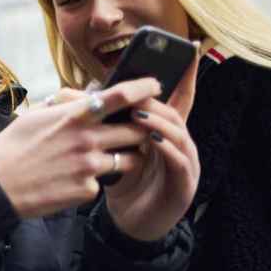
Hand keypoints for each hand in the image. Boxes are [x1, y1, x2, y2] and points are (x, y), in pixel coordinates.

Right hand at [0, 78, 159, 218]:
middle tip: (138, 130)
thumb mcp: (33, 116)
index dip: (143, 87)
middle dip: (142, 129)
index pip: (119, 96)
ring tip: (110, 157)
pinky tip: (74, 179)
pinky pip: (104, 182)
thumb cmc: (11, 148)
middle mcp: (86, 139)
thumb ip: (63, 104)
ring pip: (130, 159)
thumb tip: (84, 95)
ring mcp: (89, 166)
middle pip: (136, 130)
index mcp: (73, 116)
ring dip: (127, 157)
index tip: (155, 85)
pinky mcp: (88, 190)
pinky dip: (95, 180)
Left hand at [103, 52, 200, 240]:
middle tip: (139, 89)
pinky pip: (180, 162)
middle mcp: (179, 143)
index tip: (186, 48)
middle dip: (158, 99)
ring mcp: (186, 164)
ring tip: (139, 114)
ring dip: (158, 121)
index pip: (176, 97)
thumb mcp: (114, 147)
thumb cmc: (123, 181)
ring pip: (179, 134)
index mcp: (164, 132)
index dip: (184, 74)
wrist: (129, 223)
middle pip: (175, 111)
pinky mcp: (184, 185)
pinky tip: (153, 141)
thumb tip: (83, 92)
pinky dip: (167, 149)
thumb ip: (107, 121)